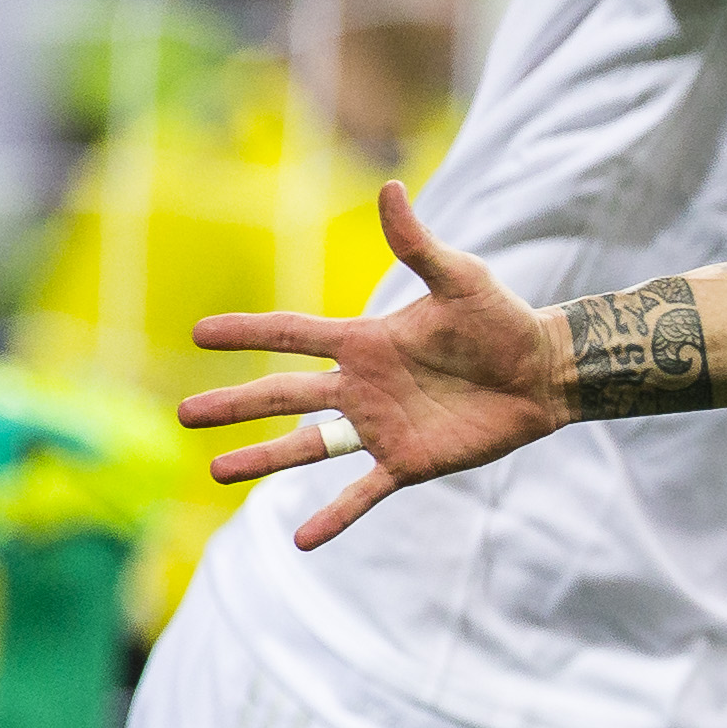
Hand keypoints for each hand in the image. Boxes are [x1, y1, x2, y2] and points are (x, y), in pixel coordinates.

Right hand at [181, 181, 569, 546]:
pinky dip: (334, 515)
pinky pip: (362, 492)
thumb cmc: (501, 320)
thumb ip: (418, 244)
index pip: (292, 334)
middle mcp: (360, 386)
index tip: (199, 333)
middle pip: (284, 395)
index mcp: (364, 341)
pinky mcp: (408, 463)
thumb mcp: (460, 278)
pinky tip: (300, 540)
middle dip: (234, 403)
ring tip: (216, 471)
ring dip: (264, 458)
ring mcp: (380, 427)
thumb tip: (391, 187)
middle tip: (183, 414)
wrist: (543, 372)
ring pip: (308, 447)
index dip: (248, 332)